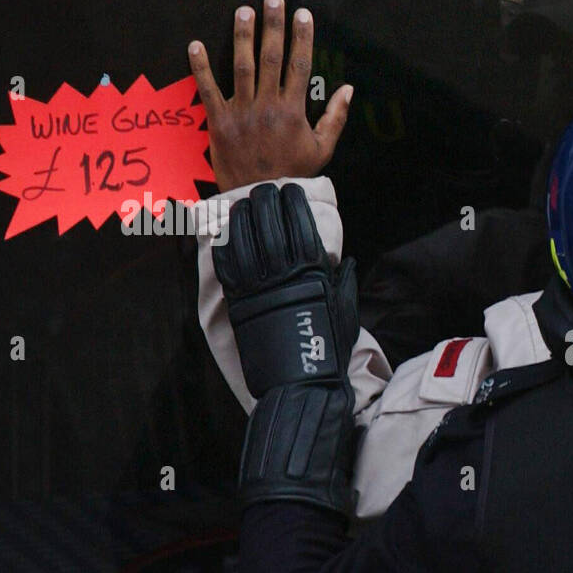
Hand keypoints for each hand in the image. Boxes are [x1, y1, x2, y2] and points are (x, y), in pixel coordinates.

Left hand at [187, 0, 352, 191]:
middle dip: (273, 25)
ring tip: (243, 11)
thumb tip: (347, 89)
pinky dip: (200, 67)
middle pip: (271, 57)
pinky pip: (207, 89)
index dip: (302, 38)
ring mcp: (241, 112)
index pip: (300, 65)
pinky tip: (196, 44)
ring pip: (241, 66)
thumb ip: (335, 117)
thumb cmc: (295, 174)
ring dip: (242, 36)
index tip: (303, 15)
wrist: (263, 199)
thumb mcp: (323, 149)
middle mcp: (268, 106)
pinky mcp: (219, 122)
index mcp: (293, 111)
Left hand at [214, 183, 359, 397]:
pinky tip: (225, 235)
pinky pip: (228, 267)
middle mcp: (284, 276)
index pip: (301, 226)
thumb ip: (344, 283)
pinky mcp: (239, 303)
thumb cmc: (330, 350)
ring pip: (245, 241)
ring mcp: (258, 288)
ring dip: (242, 218)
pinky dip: (225, 247)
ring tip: (242, 205)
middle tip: (264, 189)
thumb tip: (347, 262)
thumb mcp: (347, 312)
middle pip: (270, 226)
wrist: (301, 383)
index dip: (294, 204)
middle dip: (266, 202)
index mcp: (313, 274)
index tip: (290, 190)